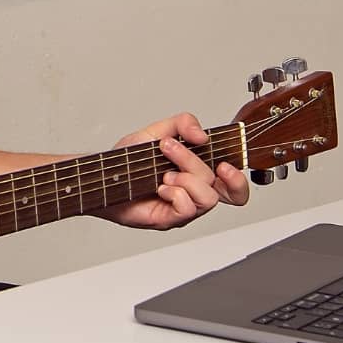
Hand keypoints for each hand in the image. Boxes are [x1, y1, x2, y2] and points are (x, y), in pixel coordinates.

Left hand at [104, 113, 249, 229]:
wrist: (104, 176)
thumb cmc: (130, 161)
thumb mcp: (157, 132)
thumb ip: (182, 123)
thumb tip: (202, 135)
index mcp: (197, 174)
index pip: (234, 186)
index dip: (238, 178)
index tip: (223, 165)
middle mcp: (194, 193)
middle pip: (218, 183)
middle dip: (192, 161)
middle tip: (168, 148)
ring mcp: (184, 208)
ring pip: (207, 197)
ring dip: (185, 178)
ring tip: (163, 174)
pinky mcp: (170, 218)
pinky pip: (188, 208)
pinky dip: (175, 193)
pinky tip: (160, 188)